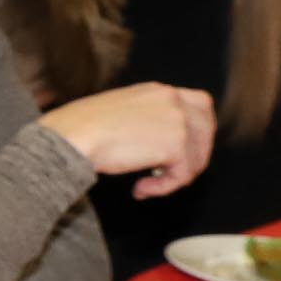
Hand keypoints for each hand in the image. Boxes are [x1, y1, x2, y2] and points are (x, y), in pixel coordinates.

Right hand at [40, 81, 216, 197]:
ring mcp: (179, 121)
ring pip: (197, 157)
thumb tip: (160, 142)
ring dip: (174, 177)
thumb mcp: (121, 111)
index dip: (198, 129)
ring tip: (147, 185)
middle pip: (207, 130)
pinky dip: (163, 188)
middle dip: (193, 156)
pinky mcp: (176, 145)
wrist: (73, 136)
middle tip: (169, 173)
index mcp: (159, 90)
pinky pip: (182, 175)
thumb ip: (147, 118)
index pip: (200, 104)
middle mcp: (173, 100)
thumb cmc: (82, 128)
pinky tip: (140, 189)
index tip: (182, 149)